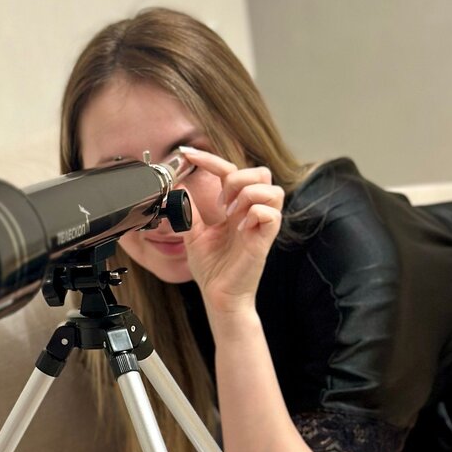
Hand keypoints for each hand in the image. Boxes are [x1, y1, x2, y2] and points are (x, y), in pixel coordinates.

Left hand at [177, 146, 284, 314]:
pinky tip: (239, 229)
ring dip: (247, 195)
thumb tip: (179, 188)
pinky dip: (254, 214)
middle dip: (238, 179)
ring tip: (230, 215)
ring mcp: (261, 225)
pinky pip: (271, 213)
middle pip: (262, 173)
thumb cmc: (213, 269)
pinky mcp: (265, 240)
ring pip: (272, 189)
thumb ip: (190, 210)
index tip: (187, 154)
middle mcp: (253, 213)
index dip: (210, 159)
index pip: (231, 171)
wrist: (218, 296)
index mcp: (237, 208)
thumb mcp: (194, 234)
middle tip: (221, 203)